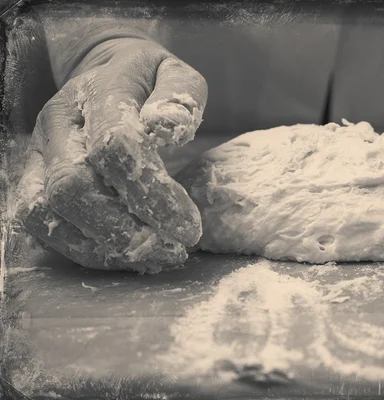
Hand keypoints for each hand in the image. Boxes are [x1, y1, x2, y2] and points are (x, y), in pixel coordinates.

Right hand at [15, 38, 207, 272]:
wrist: (102, 72)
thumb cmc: (148, 81)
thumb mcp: (176, 75)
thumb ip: (180, 97)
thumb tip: (169, 129)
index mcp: (97, 91)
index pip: (114, 146)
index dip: (152, 194)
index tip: (189, 227)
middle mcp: (57, 123)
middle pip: (72, 187)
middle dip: (126, 231)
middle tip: (174, 249)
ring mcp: (37, 153)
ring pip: (47, 214)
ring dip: (103, 247)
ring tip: (154, 256)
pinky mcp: (31, 179)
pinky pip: (41, 226)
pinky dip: (84, 250)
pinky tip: (126, 254)